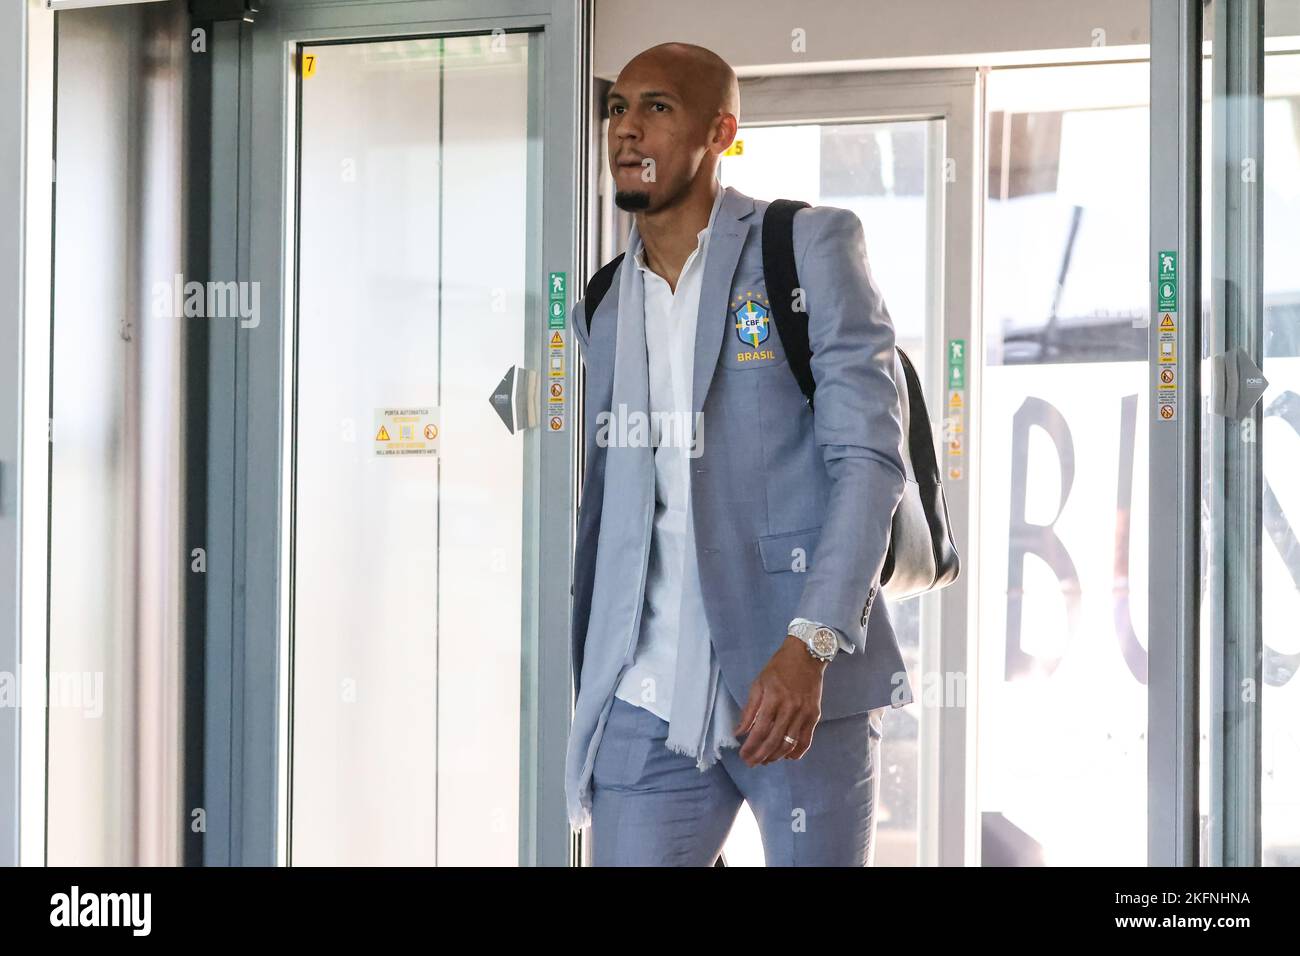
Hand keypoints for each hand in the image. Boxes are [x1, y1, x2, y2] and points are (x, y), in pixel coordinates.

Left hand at [733, 635, 826, 765]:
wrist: (806, 655)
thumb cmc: (779, 668)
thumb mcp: (758, 684)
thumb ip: (749, 710)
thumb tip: (739, 732)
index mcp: (773, 698)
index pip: (759, 730)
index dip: (751, 747)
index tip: (743, 755)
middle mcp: (790, 708)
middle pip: (774, 740)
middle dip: (761, 756)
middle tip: (752, 763)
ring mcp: (804, 713)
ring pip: (789, 743)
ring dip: (776, 756)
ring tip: (766, 761)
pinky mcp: (815, 715)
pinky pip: (806, 739)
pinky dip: (797, 752)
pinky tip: (787, 756)